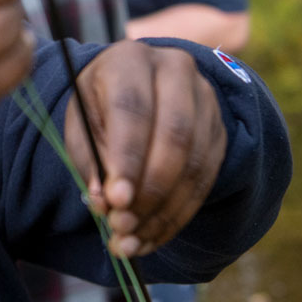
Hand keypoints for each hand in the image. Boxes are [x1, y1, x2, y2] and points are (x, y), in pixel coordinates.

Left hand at [64, 42, 226, 256]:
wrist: (138, 88)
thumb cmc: (101, 107)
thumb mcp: (82, 123)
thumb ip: (90, 159)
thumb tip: (106, 203)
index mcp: (130, 59)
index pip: (133, 108)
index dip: (127, 157)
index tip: (116, 201)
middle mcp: (175, 70)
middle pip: (174, 135)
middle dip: (149, 190)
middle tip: (122, 227)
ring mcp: (205, 99)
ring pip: (194, 162)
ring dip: (163, 211)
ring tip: (132, 241)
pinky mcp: (219, 129)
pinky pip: (206, 178)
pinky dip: (179, 214)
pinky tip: (152, 237)